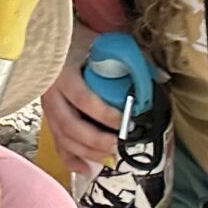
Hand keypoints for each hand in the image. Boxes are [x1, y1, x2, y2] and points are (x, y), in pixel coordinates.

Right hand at [41, 49, 124, 171]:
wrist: (48, 39)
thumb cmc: (77, 40)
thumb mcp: (102, 43)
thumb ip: (130, 59)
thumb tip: (160, 78)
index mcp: (64, 73)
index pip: (83, 99)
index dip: (104, 114)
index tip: (126, 122)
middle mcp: (51, 93)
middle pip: (70, 125)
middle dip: (95, 141)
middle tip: (117, 145)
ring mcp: (47, 106)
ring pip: (63, 137)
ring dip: (86, 152)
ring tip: (109, 158)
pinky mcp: (48, 116)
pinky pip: (57, 142)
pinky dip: (70, 158)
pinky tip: (86, 169)